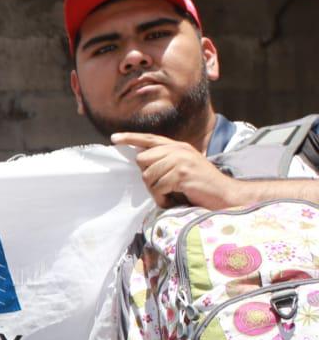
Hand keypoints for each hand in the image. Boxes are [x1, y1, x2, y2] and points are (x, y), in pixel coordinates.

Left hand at [111, 132, 242, 208]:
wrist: (226, 194)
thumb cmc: (201, 186)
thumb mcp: (183, 168)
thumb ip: (166, 161)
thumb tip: (141, 161)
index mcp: (178, 147)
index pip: (149, 139)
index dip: (130, 138)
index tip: (114, 138)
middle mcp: (179, 150)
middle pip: (142, 160)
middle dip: (148, 178)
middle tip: (163, 188)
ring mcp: (181, 160)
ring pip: (148, 176)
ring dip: (156, 192)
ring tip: (171, 195)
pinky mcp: (182, 174)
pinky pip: (158, 188)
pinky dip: (163, 199)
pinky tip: (174, 201)